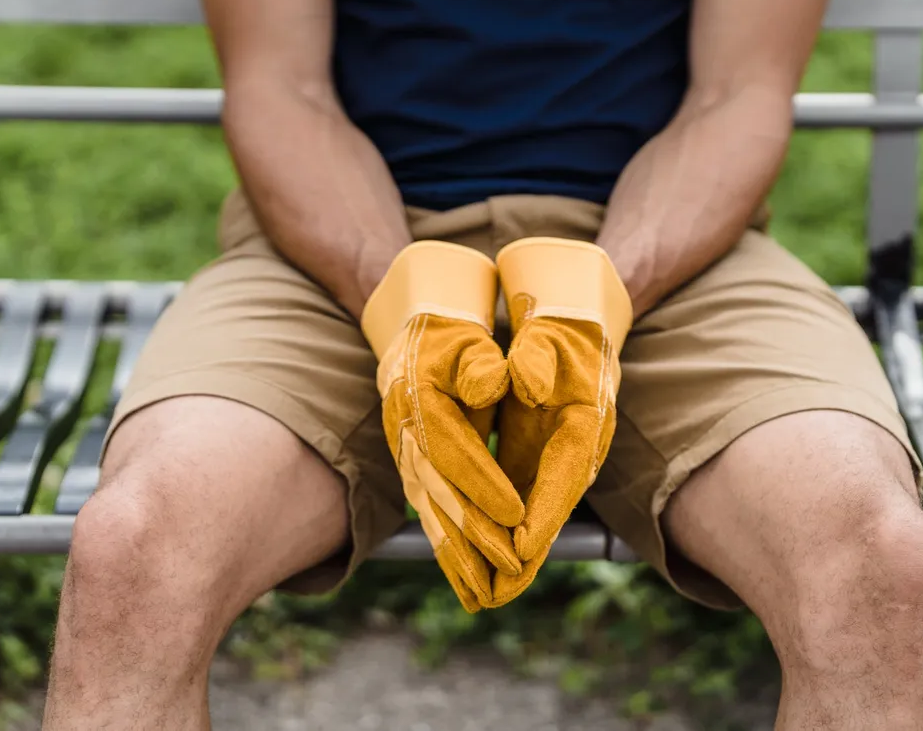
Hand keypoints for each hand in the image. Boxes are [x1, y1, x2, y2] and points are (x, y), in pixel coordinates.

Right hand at [362, 242, 525, 610]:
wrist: (407, 325)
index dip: (483, 485)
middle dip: (476, 537)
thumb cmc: (447, 328)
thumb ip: (482, 359)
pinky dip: (450, 550)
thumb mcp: (464, 333)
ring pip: (432, 514)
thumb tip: (499, 381)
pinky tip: (467, 579)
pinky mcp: (415, 469)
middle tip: (513, 571)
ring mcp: (406, 454)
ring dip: (460, 557)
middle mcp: (405, 433)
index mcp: (418, 400)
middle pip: (440, 494)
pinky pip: (431, 516)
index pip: (451, 450)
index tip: (517, 517)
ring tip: (486, 596)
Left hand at [487, 238, 632, 606]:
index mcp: (587, 421)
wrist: (577, 325)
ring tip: (486, 596)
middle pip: (551, 509)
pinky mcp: (538, 463)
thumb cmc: (562, 328)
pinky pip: (522, 507)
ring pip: (536, 516)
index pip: (566, 473)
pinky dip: (503, 537)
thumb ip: (536, 355)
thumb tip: (521, 378)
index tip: (521, 546)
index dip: (546, 511)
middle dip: (526, 555)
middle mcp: (578, 450)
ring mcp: (559, 461)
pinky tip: (482, 565)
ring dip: (513, 558)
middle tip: (498, 594)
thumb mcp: (550, 335)